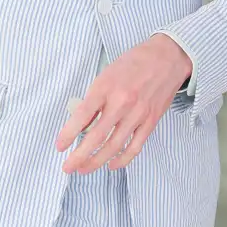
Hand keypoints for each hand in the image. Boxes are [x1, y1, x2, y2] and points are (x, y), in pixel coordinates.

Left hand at [57, 34, 191, 172]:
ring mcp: (138, 114)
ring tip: (83, 169)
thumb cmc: (133, 64)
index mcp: (106, 87)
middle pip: (97, 137)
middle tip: (67, 167)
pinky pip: (135, 146)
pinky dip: (122, 159)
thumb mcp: (106, 74)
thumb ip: (94, 99)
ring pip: (114, 146)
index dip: (68, 134)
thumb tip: (80, 124)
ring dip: (97, 161)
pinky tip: (111, 165)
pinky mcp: (151, 121)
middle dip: (79, 156)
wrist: (167, 57)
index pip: (82, 115)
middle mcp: (122, 102)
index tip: (59, 146)